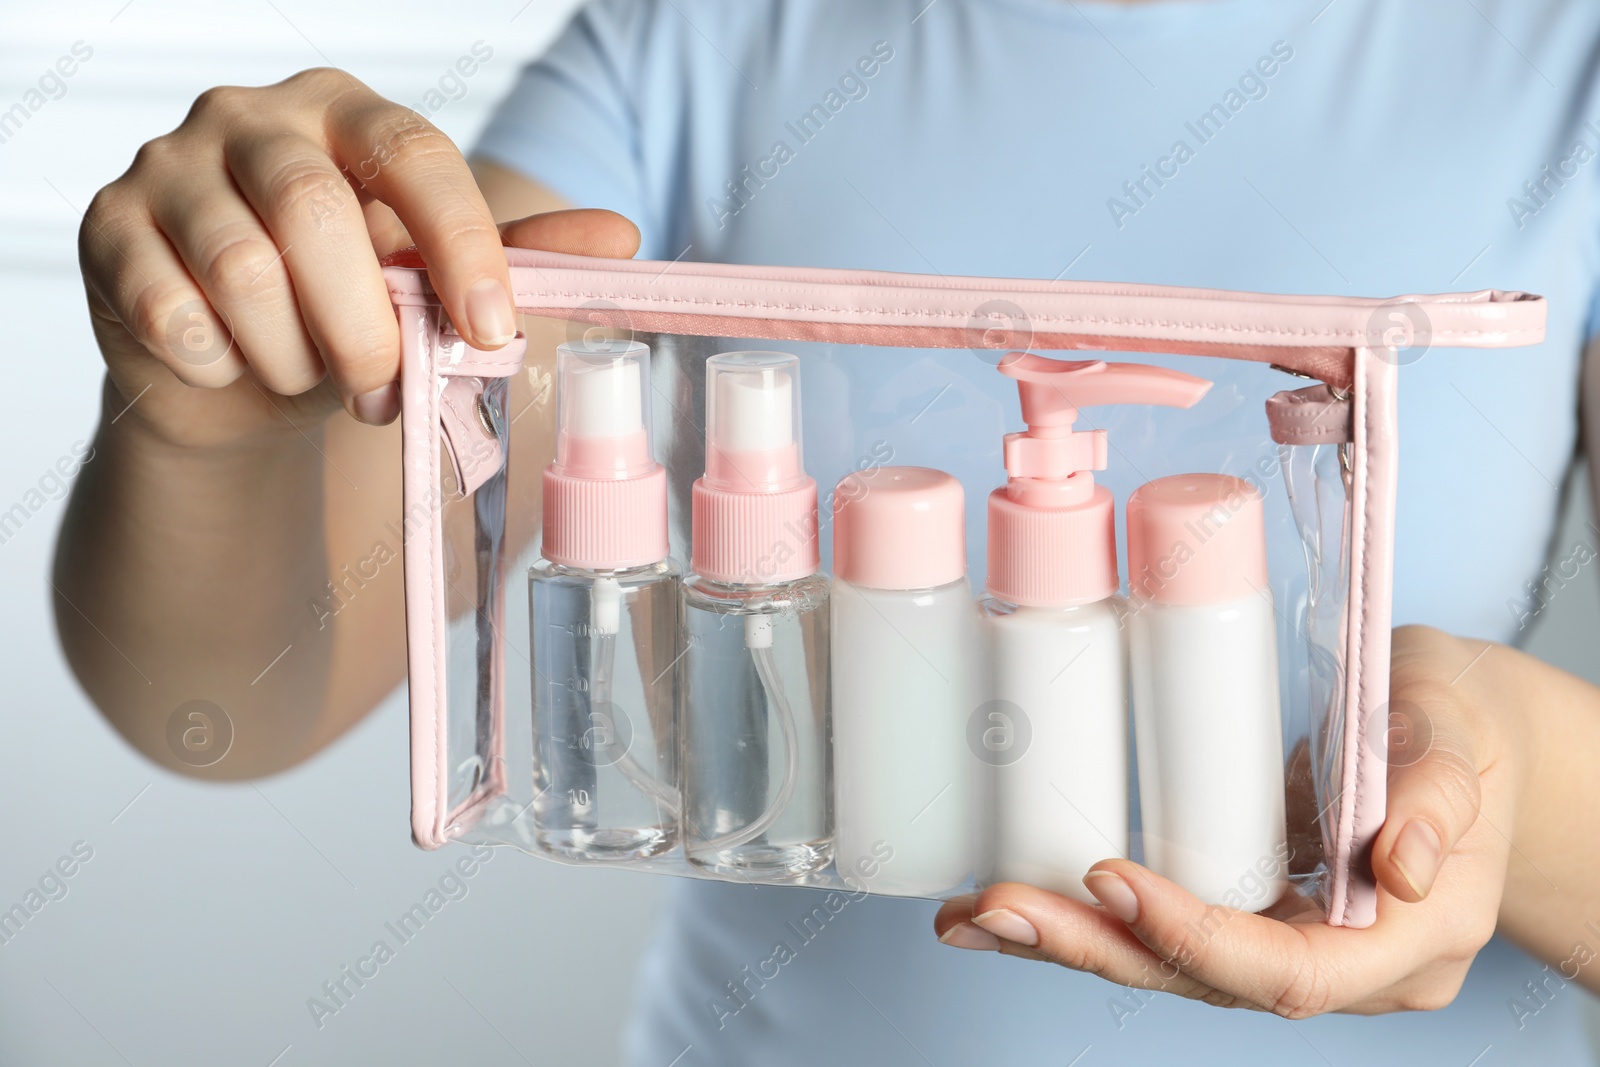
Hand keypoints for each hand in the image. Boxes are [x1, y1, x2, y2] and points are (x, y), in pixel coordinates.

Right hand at [78, 67, 637, 448]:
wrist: (241, 367)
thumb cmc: (347, 307)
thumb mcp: (432, 282)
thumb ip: (517, 259)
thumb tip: (621, 237)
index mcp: (347, 114)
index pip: (413, 153)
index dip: (460, 244)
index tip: (490, 331)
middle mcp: (251, 119)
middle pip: (315, 213)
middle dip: (365, 328)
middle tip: (384, 392)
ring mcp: (170, 166)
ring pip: (242, 269)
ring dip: (294, 356)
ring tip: (315, 381)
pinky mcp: (110, 230)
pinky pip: (171, 311)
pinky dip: (221, 364)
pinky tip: (237, 365)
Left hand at [935, 625, 1523, 1015]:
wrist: (1464, 734)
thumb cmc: (1463, 726)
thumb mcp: (1459, 735)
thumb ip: (1437, 793)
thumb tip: (1405, 862)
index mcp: (1407, 942)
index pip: (1290, 972)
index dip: (1195, 937)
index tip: (1112, 879)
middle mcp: (1341, 965)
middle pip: (1205, 982)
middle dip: (1092, 947)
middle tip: (996, 907)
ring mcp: (1288, 944)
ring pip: (1168, 966)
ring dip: (1066, 941)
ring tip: (973, 913)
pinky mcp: (1246, 913)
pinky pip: (1160, 931)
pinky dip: (1084, 919)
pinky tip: (1008, 902)